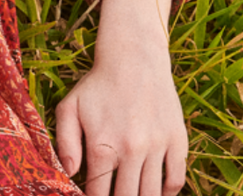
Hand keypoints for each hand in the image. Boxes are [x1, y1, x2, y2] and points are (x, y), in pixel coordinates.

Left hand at [56, 0, 187, 195]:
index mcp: (101, 146)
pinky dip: (168, 192)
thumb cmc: (96, 86)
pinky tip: (155, 191)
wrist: (133, 60)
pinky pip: (177, 179)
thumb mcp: (69, 108)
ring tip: (131, 192)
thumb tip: (70, 174)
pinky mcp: (177, 141)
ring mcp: (156, 147)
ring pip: (152, 193)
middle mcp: (131, 151)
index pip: (97, 193)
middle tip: (112, 195)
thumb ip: (65, 144)